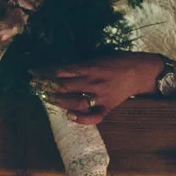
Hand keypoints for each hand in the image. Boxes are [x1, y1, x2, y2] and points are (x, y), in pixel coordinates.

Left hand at [40, 53, 164, 125]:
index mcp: (92, 67)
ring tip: (46, 98)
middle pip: (65, 86)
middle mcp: (94, 82)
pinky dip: (80, 119)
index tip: (34, 71)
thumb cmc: (120, 61)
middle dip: (47, 85)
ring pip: (75, 102)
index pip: (64, 70)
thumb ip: (83, 62)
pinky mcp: (107, 107)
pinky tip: (69, 116)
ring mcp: (101, 97)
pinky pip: (93, 117)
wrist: (141, 73)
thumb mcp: (100, 56)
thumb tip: (63, 67)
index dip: (47, 71)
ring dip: (58, 101)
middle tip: (34, 85)